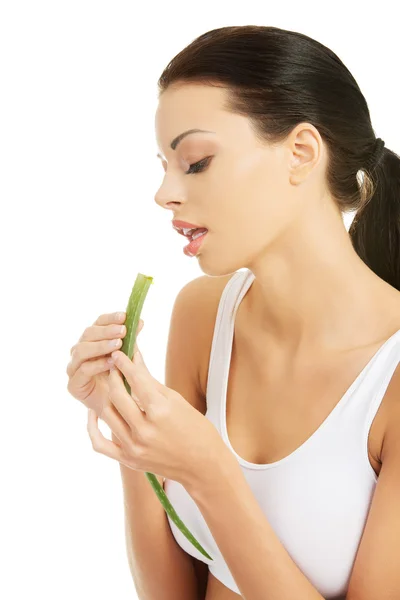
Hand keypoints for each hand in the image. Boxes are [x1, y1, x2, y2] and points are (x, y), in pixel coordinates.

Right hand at [66, 311, 143, 415]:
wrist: (117, 409)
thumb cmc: (121, 380)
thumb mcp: (128, 357)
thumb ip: (131, 341)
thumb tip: (140, 321)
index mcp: (91, 340)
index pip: (97, 323)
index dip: (110, 318)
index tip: (125, 316)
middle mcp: (79, 351)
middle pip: (88, 334)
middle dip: (106, 330)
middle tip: (123, 330)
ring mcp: (74, 367)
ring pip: (82, 350)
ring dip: (101, 345)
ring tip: (118, 344)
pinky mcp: (73, 384)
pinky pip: (83, 370)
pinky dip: (97, 364)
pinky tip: (111, 362)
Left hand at [86, 345, 226, 489]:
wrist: (203, 466)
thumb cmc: (196, 429)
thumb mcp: (176, 400)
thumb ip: (150, 381)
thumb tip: (135, 359)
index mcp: (160, 411)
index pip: (135, 379)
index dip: (125, 363)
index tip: (119, 353)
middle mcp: (144, 430)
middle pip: (117, 395)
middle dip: (114, 376)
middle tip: (115, 366)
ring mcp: (134, 447)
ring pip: (107, 414)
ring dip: (107, 396)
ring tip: (111, 386)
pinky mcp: (128, 460)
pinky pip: (99, 443)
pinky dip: (92, 427)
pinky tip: (95, 412)